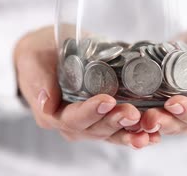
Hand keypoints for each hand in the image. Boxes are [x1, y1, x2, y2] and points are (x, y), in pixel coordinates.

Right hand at [15, 26, 159, 148]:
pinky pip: (120, 129)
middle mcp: (71, 124)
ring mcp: (88, 123)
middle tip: (133, 113)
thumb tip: (46, 102)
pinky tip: (154, 134)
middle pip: (96, 129)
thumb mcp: (32, 59)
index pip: (73, 118)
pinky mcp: (103, 118)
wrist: (45, 52)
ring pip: (111, 133)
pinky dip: (137, 132)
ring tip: (149, 130)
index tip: (108, 100)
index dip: (91, 112)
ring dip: (130, 133)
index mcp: (51, 114)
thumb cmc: (37, 54)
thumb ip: (38, 79)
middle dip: (116, 122)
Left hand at [139, 31, 186, 135]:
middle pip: (180, 125)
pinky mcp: (158, 112)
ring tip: (135, 121)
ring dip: (148, 126)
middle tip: (149, 118)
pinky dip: (135, 125)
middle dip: (164, 122)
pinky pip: (147, 122)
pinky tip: (125, 123)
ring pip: (162, 126)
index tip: (173, 103)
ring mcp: (175, 118)